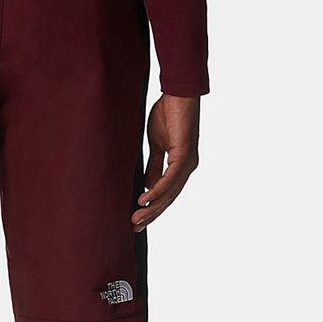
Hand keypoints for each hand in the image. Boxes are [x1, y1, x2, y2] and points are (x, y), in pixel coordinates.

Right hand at [132, 94, 200, 231]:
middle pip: (169, 198)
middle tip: (135, 228)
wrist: (178, 93)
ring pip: (170, 193)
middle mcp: (187, 168)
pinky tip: (145, 200)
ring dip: (152, 208)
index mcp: (180, 166)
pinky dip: (157, 190)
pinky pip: (170, 179)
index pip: (167, 194)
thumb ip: (153, 166)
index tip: (138, 220)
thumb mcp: (156, 144)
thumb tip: (146, 186)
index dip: (153, 208)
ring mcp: (188, 163)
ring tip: (136, 219)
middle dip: (151, 215)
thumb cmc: (168, 114)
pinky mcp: (184, 155)